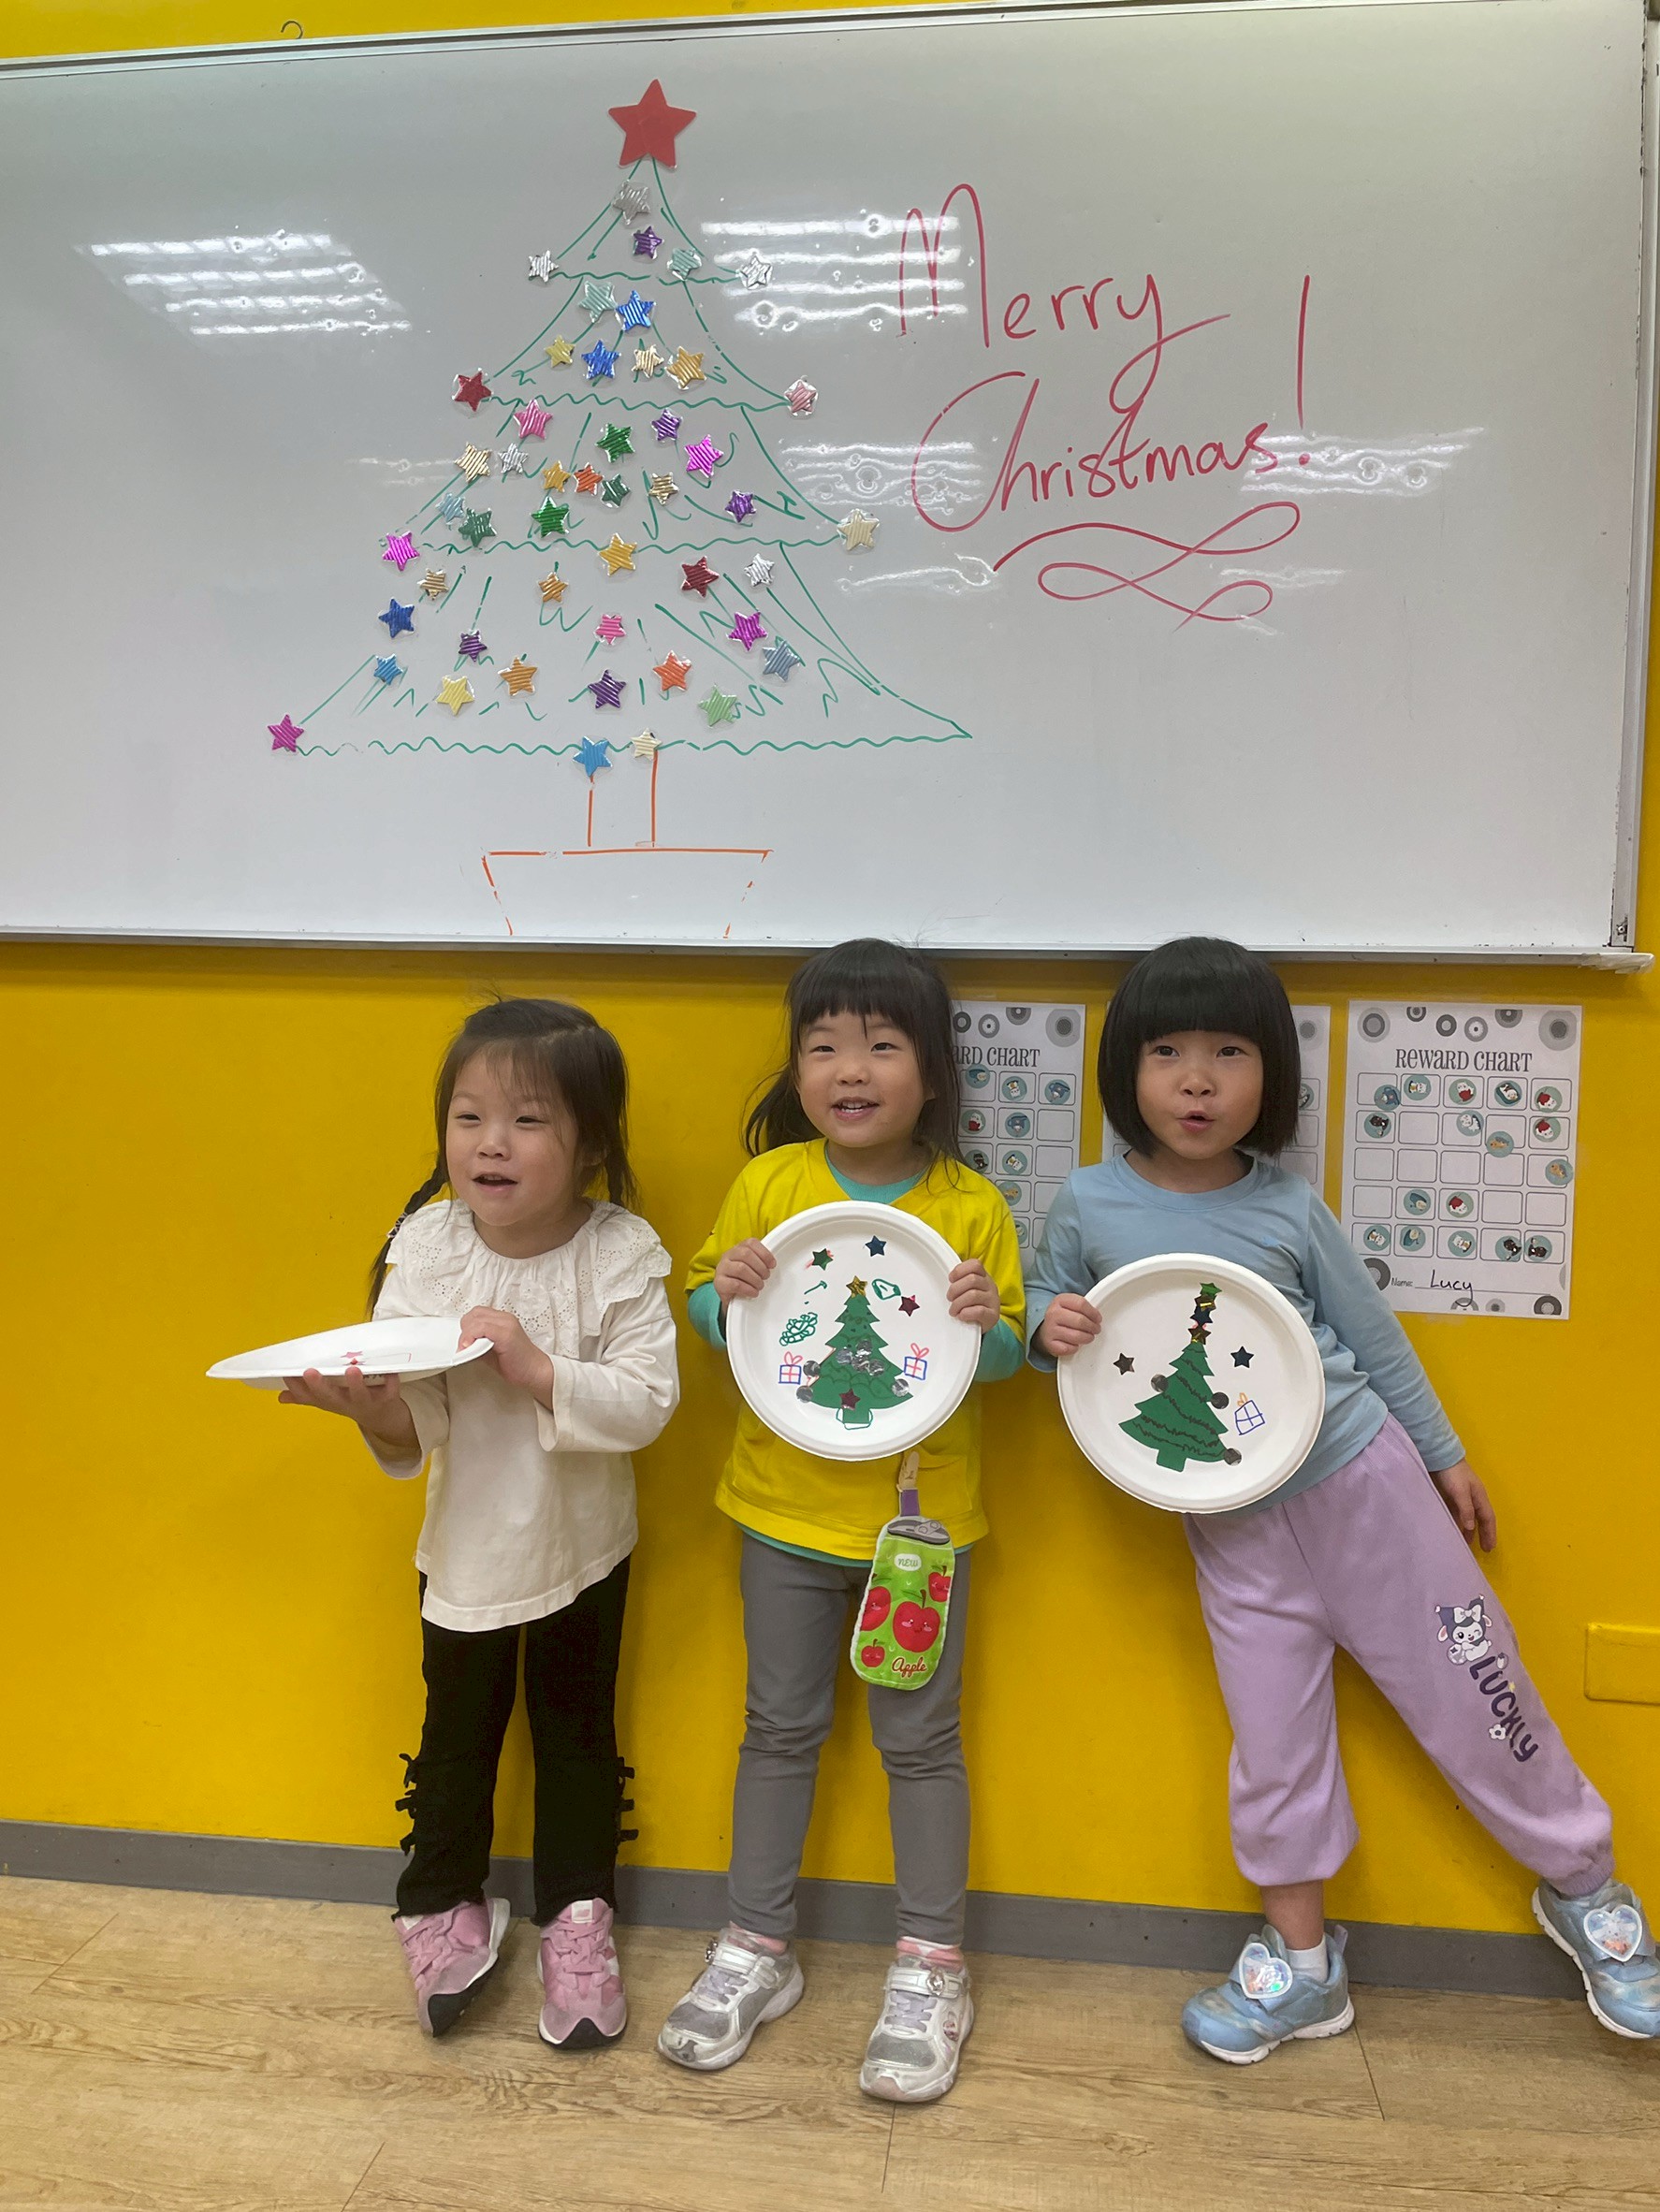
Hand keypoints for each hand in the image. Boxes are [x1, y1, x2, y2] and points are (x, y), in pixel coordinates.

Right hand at [279, 1366, 417, 1453]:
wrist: (386, 1422)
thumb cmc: (355, 1403)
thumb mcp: (330, 1401)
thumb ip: (308, 1396)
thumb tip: (281, 1396)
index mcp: (330, 1402)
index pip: (308, 1397)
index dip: (297, 1387)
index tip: (285, 1374)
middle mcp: (346, 1404)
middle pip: (330, 1397)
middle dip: (318, 1386)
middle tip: (308, 1372)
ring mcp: (367, 1403)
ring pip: (360, 1396)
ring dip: (355, 1384)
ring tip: (351, 1370)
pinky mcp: (388, 1400)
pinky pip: (391, 1391)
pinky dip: (391, 1382)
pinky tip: (390, 1372)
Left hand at [459, 1306, 555, 1400]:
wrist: (536, 1372)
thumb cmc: (518, 1364)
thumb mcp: (491, 1351)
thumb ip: (478, 1344)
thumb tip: (462, 1345)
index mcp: (502, 1320)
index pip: (477, 1314)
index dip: (466, 1327)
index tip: (464, 1343)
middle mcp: (505, 1319)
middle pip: (474, 1314)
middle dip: (464, 1330)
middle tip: (464, 1347)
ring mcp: (506, 1324)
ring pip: (476, 1319)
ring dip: (466, 1335)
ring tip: (466, 1350)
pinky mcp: (506, 1334)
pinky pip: (482, 1328)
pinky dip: (472, 1337)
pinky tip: (471, 1349)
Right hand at [713, 1238, 774, 1302]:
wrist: (729, 1295)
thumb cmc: (742, 1278)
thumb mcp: (751, 1266)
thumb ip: (760, 1261)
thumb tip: (772, 1264)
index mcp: (737, 1248)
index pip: (751, 1243)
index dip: (764, 1253)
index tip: (772, 1264)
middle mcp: (728, 1255)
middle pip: (746, 1254)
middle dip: (760, 1266)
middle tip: (766, 1276)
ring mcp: (721, 1268)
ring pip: (740, 1268)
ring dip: (755, 1279)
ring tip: (760, 1286)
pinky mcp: (719, 1283)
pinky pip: (735, 1284)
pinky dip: (748, 1289)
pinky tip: (753, 1292)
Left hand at [947, 1258, 999, 1333]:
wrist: (983, 1325)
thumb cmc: (972, 1305)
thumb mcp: (968, 1290)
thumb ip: (960, 1282)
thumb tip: (945, 1280)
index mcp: (983, 1277)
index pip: (975, 1265)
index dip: (960, 1270)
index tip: (951, 1279)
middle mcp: (990, 1286)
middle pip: (972, 1279)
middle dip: (955, 1289)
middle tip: (950, 1298)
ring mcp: (993, 1301)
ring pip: (974, 1295)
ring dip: (958, 1303)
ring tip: (953, 1310)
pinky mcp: (993, 1316)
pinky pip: (979, 1311)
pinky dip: (966, 1313)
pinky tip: (961, 1315)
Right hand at [1036, 1294, 1102, 1358]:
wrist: (1045, 1329)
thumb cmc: (1062, 1317)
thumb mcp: (1070, 1305)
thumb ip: (1083, 1308)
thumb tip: (1097, 1317)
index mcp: (1060, 1300)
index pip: (1081, 1304)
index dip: (1093, 1313)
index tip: (1098, 1319)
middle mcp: (1053, 1313)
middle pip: (1080, 1320)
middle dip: (1092, 1327)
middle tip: (1096, 1329)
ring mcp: (1049, 1329)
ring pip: (1076, 1336)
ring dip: (1087, 1338)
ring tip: (1089, 1337)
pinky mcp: (1049, 1343)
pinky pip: (1069, 1348)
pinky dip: (1075, 1348)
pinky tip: (1075, 1344)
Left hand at [1434, 1458, 1496, 1550]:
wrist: (1439, 1457)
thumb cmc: (1452, 1473)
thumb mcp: (1460, 1491)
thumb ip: (1466, 1509)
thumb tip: (1472, 1527)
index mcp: (1479, 1497)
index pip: (1488, 1518)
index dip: (1489, 1533)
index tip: (1490, 1548)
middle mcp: (1473, 1498)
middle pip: (1480, 1519)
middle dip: (1483, 1534)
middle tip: (1484, 1550)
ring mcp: (1462, 1497)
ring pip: (1468, 1517)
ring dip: (1469, 1530)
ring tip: (1466, 1544)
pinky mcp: (1451, 1495)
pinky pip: (1457, 1513)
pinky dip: (1458, 1522)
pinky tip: (1454, 1529)